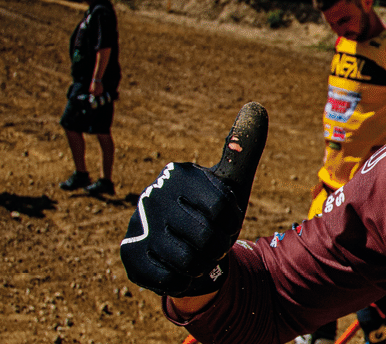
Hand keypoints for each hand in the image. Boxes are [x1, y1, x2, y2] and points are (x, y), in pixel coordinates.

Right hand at [120, 103, 267, 297]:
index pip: (224, 209)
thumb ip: (243, 148)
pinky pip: (171, 279)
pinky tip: (178, 267)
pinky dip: (183, 279)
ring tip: (195, 253)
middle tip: (210, 242)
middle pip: (208, 237)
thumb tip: (255, 105)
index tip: (224, 220)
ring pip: (189, 261)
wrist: (181, 249)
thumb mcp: (230, 183)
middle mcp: (153, 194)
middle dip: (217, 246)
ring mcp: (138, 224)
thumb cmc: (210, 213)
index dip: (231, 223)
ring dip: (201, 264)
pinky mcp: (129, 255)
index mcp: (180, 174)